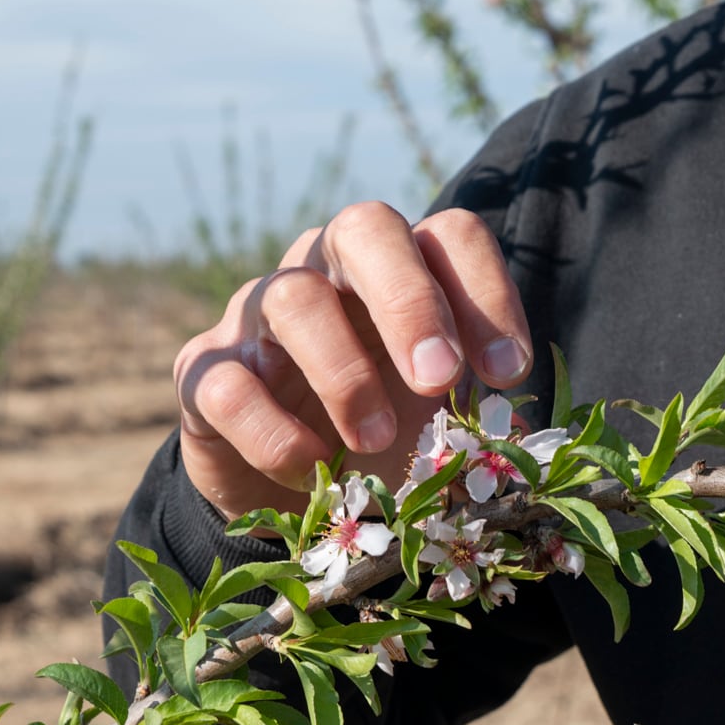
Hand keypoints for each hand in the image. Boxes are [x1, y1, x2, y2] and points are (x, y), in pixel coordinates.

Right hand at [172, 201, 532, 521]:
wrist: (287, 496)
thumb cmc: (385, 444)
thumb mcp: (440, 429)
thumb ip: (480, 425)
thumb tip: (522, 447)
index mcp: (401, 270)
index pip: (450, 235)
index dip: (486, 293)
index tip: (508, 374)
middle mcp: (327, 269)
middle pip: (365, 228)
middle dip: (410, 303)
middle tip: (438, 381)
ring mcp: (256, 315)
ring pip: (292, 297)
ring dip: (343, 373)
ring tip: (377, 439)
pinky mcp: (202, 373)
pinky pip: (227, 385)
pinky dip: (273, 434)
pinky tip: (311, 473)